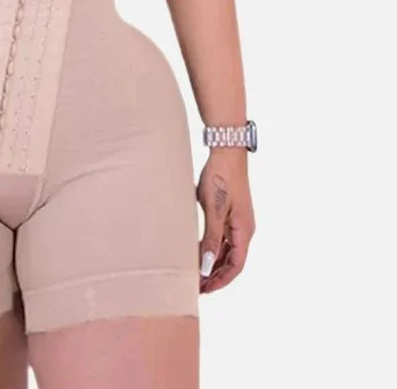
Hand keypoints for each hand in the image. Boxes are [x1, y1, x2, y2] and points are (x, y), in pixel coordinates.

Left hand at [196, 148, 255, 293]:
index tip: (205, 289)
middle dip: (216, 275)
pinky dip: (213, 248)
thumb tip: (207, 265)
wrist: (226, 152)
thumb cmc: (220, 178)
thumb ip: (211, 238)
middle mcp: (244, 229)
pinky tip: (199, 251)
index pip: (236, 266)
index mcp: (244, 231)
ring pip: (227, 250)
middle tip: (196, 286)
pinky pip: (223, 238)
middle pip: (232, 261)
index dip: (221, 281)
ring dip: (214, 263)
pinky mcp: (230, 213)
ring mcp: (238, 221)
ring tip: (196, 272)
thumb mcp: (213, 210)